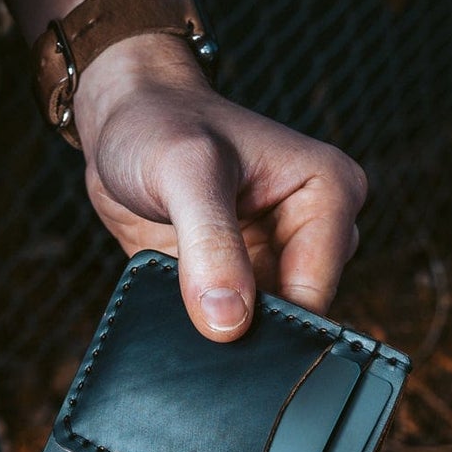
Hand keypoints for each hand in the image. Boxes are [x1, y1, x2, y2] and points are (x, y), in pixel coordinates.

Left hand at [72, 39, 367, 341]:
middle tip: (197, 311)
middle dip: (248, 327)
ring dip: (223, 329)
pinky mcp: (242, 279)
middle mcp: (313, 230)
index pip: (316, 291)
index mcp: (329, 192)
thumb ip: (210, 245)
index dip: (268, 320)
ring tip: (185, 299)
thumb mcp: (186, 172)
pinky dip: (205, 328)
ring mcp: (278, 258)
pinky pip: (232, 326)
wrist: (121, 124)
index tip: (219, 325)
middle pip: (295, 315)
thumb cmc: (159, 123)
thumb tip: (229, 323)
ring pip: (264, 327)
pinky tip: (178, 310)